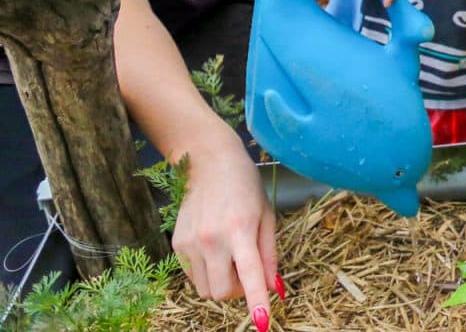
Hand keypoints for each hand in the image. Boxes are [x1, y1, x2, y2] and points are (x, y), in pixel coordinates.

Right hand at [170, 134, 279, 324]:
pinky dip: (207, 273)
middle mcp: (212, 239)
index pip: (250, 273)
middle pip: (223, 292)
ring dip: (222, 284)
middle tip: (248, 273)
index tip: (263, 323)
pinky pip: (193, 276)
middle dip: (239, 292)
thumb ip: (269, 255)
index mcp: (240, 230)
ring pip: (206, 289)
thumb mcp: (266, 216)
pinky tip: (214, 250)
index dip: (256, 301)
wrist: (209, 164)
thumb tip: (274, 288)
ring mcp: (191, 243)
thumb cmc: (245, 187)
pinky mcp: (177, 244)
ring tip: (231, 260)